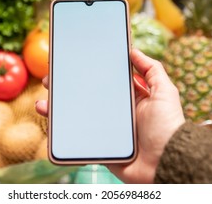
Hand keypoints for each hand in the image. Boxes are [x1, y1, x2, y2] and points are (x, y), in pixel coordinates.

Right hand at [35, 48, 184, 182]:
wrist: (167, 162)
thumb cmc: (168, 126)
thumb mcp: (165, 92)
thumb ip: (152, 69)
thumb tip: (134, 50)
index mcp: (128, 98)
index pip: (104, 81)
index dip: (88, 72)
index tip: (71, 62)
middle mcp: (115, 112)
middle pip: (86, 96)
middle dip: (67, 88)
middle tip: (50, 80)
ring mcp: (105, 129)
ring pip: (77, 116)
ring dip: (57, 109)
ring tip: (43, 103)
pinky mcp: (99, 146)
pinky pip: (77, 137)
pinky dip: (62, 131)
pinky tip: (50, 123)